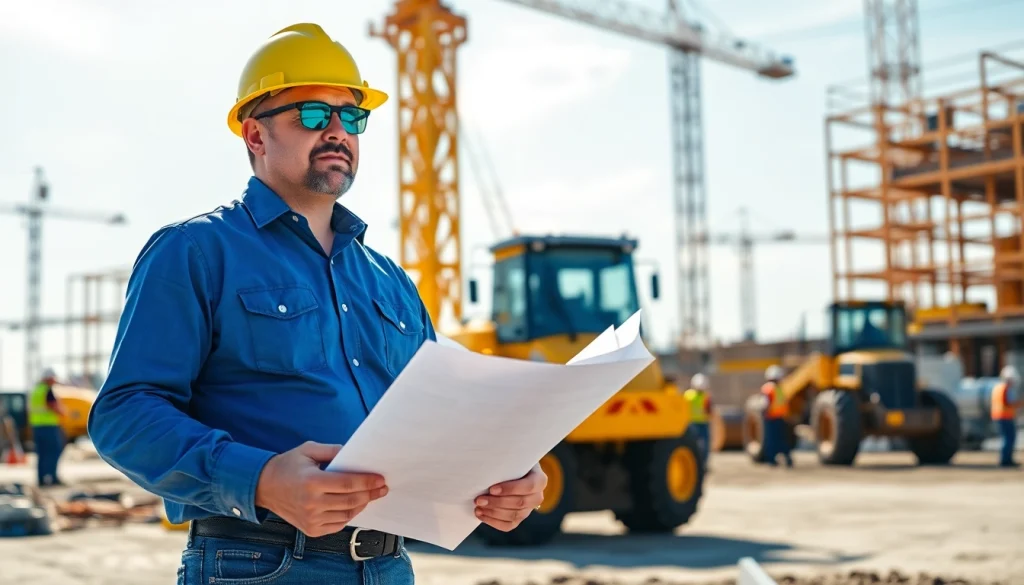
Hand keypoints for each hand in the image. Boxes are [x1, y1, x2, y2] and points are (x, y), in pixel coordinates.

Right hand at [255, 441, 387, 536]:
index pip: (348, 483)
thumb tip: (355, 454)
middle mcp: (311, 503)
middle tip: (382, 488)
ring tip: (369, 495)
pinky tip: (353, 506)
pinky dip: (348, 516)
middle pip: (351, 501)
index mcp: (311, 481)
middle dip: (370, 494)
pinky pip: (337, 525)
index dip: (367, 482)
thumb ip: (333, 450)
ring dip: (361, 505)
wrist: (264, 487)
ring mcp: (310, 519)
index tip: (380, 479)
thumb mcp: (309, 450)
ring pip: (346, 515)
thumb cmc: (288, 465)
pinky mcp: (310, 529)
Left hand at [475, 463, 546, 530]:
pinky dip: (493, 521)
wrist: (514, 472)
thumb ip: (507, 460)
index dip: (510, 489)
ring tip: (478, 507)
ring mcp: (529, 510)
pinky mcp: (519, 518)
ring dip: (492, 512)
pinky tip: (481, 515)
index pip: (528, 486)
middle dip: (497, 502)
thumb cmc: (512, 463)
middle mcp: (537, 497)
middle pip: (519, 503)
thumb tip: (488, 458)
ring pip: (512, 515)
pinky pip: (508, 525)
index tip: (492, 489)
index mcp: (540, 480)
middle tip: (479, 499)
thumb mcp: (514, 458)